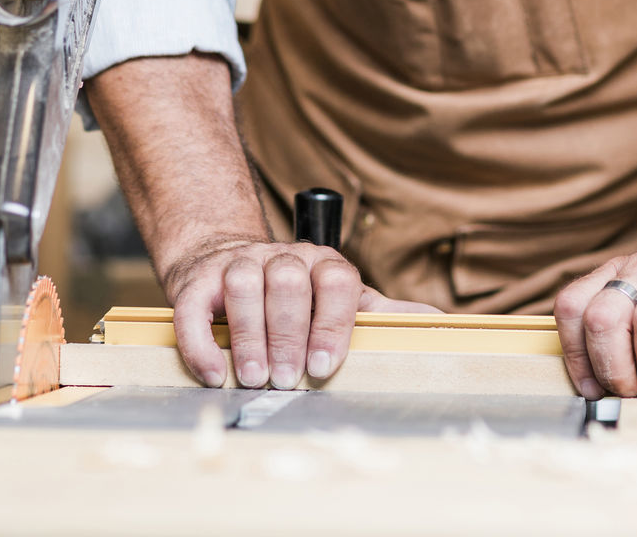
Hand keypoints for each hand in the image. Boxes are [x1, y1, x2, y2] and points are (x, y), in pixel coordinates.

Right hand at [166, 239, 439, 388]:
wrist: (231, 261)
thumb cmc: (297, 295)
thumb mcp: (343, 300)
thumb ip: (384, 315)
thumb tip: (441, 323)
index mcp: (323, 264)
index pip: (335, 279)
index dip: (331, 323)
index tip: (324, 366)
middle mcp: (282, 257)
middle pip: (287, 282)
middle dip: (288, 335)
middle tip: (287, 379)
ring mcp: (238, 263)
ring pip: (243, 283)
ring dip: (248, 335)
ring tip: (253, 377)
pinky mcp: (198, 280)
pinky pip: (195, 305)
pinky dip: (201, 341)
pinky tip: (212, 372)